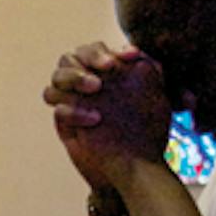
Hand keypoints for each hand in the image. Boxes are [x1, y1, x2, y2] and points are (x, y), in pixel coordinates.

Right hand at [44, 44, 171, 188]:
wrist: (135, 165)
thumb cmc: (147, 130)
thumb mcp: (158, 97)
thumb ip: (149, 72)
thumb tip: (138, 55)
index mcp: (105, 73)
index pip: (95, 50)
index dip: (108, 51)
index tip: (132, 57)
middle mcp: (86, 83)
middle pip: (71, 57)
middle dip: (90, 58)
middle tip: (109, 67)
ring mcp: (73, 101)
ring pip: (57, 77)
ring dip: (74, 78)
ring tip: (96, 88)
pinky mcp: (65, 122)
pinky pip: (58, 108)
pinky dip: (74, 110)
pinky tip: (95, 119)